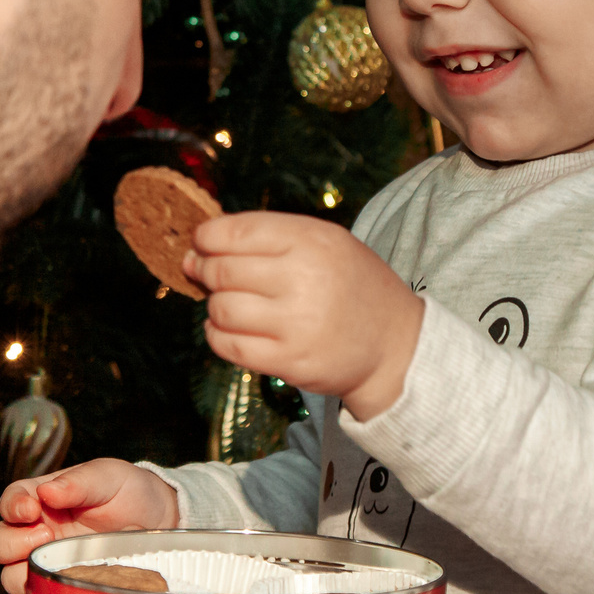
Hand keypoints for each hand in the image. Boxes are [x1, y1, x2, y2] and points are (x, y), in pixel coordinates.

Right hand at [0, 459, 179, 593]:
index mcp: (41, 499)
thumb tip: (47, 492)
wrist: (160, 522)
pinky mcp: (63, 586)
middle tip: (44, 535)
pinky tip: (66, 584)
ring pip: (9, 575)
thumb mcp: (108, 476)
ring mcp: (48, 562)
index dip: (12, 507)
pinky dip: (44, 593)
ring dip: (21, 571)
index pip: (10, 502)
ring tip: (56, 561)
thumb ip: (79, 482)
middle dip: (10, 542)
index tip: (30, 510)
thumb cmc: (129, 492)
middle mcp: (37, 531)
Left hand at [188, 211, 424, 420]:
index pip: (236, 231)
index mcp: (312, 241)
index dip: (206, 237)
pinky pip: (228, 346)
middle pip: (222, 271)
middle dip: (204, 270)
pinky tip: (229, 328)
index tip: (200, 243)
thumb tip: (199, 246)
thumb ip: (270, 237)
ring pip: (221, 309)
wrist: (394, 343)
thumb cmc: (352, 286)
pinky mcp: (290, 361)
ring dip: (214, 305)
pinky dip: (217, 335)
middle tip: (203, 272)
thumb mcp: (326, 243)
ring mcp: (297, 324)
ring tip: (227, 303)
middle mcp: (305, 279)